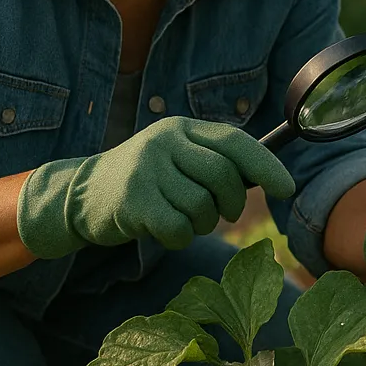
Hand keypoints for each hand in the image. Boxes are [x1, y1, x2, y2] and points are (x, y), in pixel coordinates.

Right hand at [17, 117, 294, 257]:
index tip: (286, 189)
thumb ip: (217, 161)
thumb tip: (270, 177)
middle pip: (224, 176)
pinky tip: (162, 231)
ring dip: (201, 223)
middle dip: (231, 202)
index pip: (235, 142)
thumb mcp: (178, 158)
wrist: (80, 195)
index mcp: (182, 128)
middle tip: (222, 213)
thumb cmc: (146, 181)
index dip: (266, 166)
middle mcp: (164, 142)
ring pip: (202, 206)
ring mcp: (146, 170)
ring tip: (181, 218)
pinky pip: (178, 229)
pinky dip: (178, 238)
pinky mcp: (132, 201)